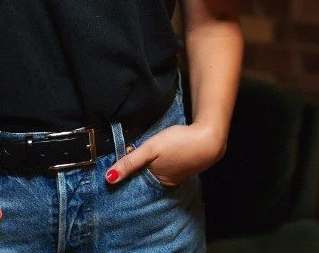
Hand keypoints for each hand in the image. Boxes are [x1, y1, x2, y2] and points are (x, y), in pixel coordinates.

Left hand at [104, 123, 224, 187]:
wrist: (209, 137)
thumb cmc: (178, 142)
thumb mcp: (151, 148)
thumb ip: (130, 162)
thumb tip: (108, 179)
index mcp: (158, 181)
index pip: (136, 180)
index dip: (126, 171)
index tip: (114, 164)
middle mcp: (167, 182)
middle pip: (145, 176)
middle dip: (135, 168)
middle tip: (126, 153)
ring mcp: (177, 174)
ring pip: (155, 170)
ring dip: (147, 163)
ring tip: (137, 152)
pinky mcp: (184, 165)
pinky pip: (166, 165)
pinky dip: (159, 160)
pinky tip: (159, 152)